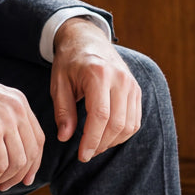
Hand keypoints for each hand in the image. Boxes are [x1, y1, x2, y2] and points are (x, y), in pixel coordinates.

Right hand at [0, 53, 44, 190]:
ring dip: (3, 178)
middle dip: (19, 176)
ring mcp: (5, 120)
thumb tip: (14, 150)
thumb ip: (6, 118)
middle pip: (31, 153)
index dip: (34, 163)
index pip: (38, 139)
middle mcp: (17, 109)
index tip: (25, 178)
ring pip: (17, 163)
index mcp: (19, 102)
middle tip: (3, 186)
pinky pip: (0, 166)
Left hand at [50, 17, 140, 162]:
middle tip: (86, 154)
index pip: (100, 115)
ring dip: (112, 141)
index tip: (82, 155)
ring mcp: (131, 84)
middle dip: (101, 144)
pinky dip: (122, 133)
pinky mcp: (136, 90)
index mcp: (98, 74)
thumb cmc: (70, 61)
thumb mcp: (58, 83)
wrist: (88, 39)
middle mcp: (120, 78)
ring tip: (94, 146)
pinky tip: (106, 136)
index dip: (92, 139)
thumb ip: (63, 111)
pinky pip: (135, 120)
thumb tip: (65, 137)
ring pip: (129, 125)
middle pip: (117, 123)